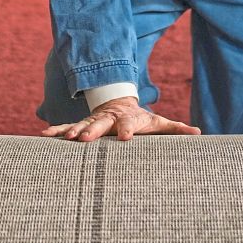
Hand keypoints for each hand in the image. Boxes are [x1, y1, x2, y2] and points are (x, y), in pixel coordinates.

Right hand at [40, 96, 200, 140]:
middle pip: (102, 124)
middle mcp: (109, 119)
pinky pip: (67, 127)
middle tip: (86, 139)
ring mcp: (94, 121)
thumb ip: (176, 129)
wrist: (119, 103)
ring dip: (73, 131)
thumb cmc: (142, 119)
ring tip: (66, 139)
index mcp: (129, 119)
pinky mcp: (82, 124)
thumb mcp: (158, 122)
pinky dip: (57, 131)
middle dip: (93, 130)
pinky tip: (44, 135)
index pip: (129, 124)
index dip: (127, 130)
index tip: (125, 138)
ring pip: (82, 124)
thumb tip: (198, 133)